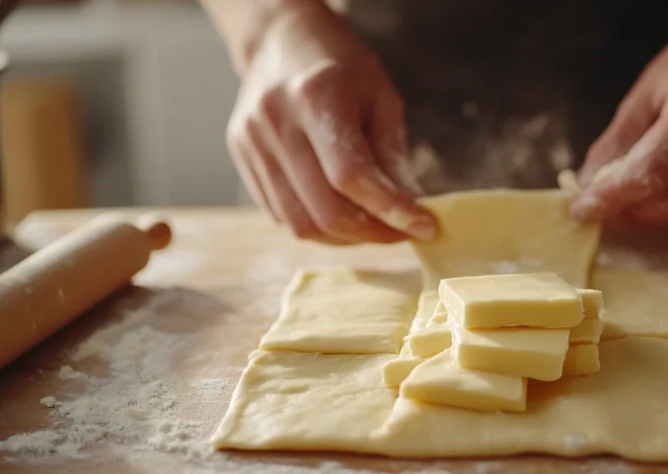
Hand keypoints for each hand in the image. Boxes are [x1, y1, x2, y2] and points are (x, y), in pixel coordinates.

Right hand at [226, 4, 435, 243]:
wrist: (281, 41)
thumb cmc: (340, 66)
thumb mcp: (381, 98)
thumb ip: (392, 157)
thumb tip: (408, 212)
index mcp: (316, 97)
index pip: (352, 176)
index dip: (391, 211)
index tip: (424, 227)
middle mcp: (277, 123)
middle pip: (325, 210)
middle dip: (371, 233)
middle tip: (400, 232)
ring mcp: (252, 144)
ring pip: (301, 224)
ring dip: (344, 238)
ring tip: (371, 227)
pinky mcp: (242, 160)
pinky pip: (282, 215)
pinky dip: (317, 226)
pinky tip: (340, 212)